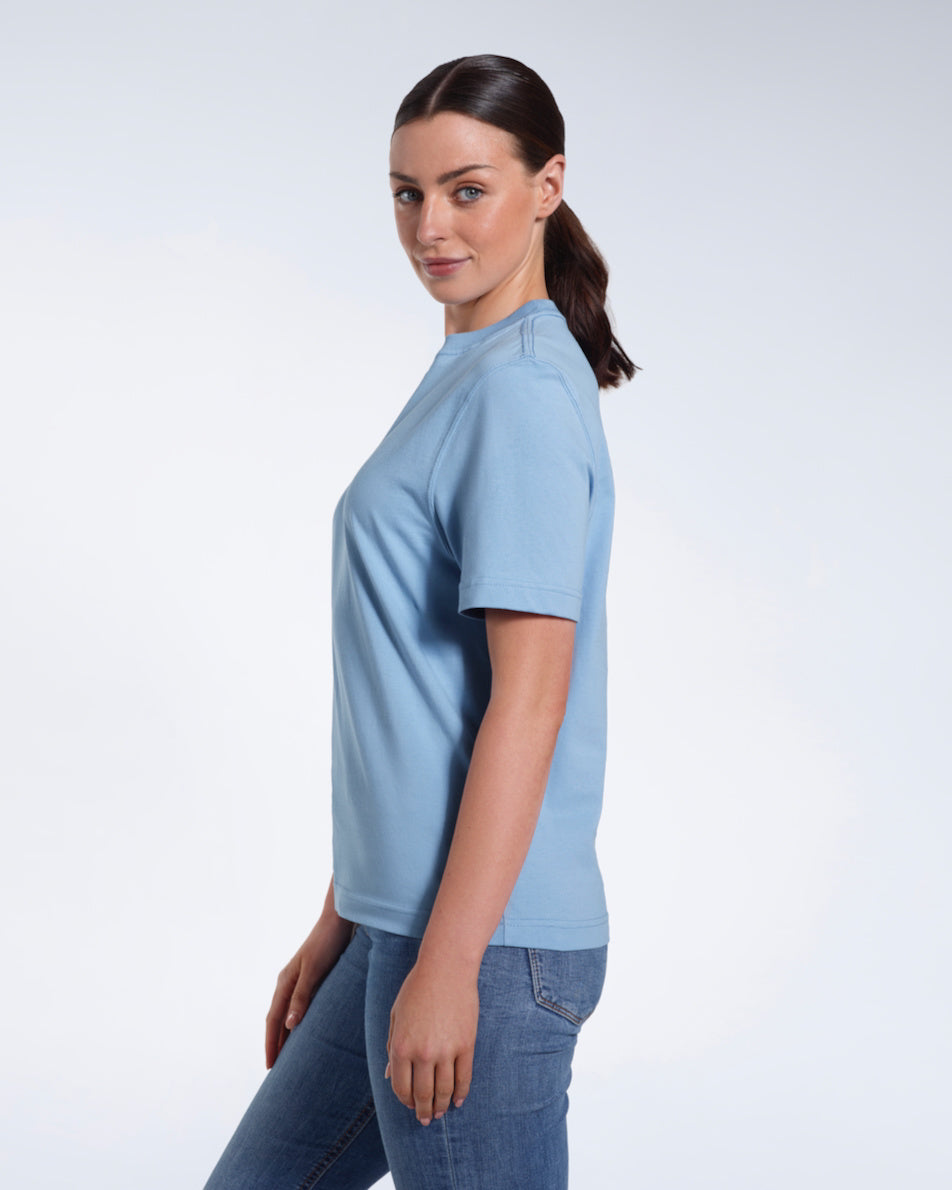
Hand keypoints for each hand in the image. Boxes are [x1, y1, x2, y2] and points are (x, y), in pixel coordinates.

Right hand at [264, 908, 352, 1067]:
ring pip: (288, 1013)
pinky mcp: (313, 977)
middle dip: (275, 1042)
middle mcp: (288, 982)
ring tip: (289, 1055)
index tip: (270, 1066)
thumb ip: (301, 996)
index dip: (271, 1043)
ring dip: (286, 1033)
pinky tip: (306, 1029)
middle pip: (277, 1019)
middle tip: (277, 1068)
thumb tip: (288, 1025)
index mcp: (285, 982)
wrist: (340, 919)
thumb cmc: (327, 942)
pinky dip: (298, 1021)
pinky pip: (300, 1006)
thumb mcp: (314, 970)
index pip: (273, 1020)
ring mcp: (299, 979)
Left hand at [385, 959, 478, 1124]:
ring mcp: (446, 1051)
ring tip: (441, 1112)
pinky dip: (461, 1093)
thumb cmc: (417, 989)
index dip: (405, 1101)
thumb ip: (392, 1047)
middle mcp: (422, 1053)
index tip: (409, 1106)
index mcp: (401, 1046)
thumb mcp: (396, 1016)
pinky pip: (464, 1078)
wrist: (446, 969)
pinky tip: (458, 1100)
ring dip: (442, 1106)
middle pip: (423, 1094)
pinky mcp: (466, 1046)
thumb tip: (390, 1075)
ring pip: (444, 1090)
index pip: (401, 1087)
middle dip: (424, 1111)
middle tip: (426, 1119)